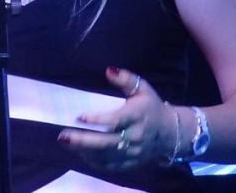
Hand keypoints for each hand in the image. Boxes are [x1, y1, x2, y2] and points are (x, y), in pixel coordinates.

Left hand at [57, 66, 176, 170]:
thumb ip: (126, 78)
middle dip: (84, 141)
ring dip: (84, 152)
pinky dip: (94, 162)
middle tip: (64, 136)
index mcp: (138, 116)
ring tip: (67, 143)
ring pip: (106, 157)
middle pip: (107, 142)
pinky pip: (110, 166)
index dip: (98, 120)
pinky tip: (81, 153)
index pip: (116, 120)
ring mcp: (133, 153)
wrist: (170, 132)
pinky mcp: (131, 163)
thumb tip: (108, 70)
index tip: (80, 117)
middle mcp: (135, 137)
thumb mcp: (142, 88)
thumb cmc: (151, 107)